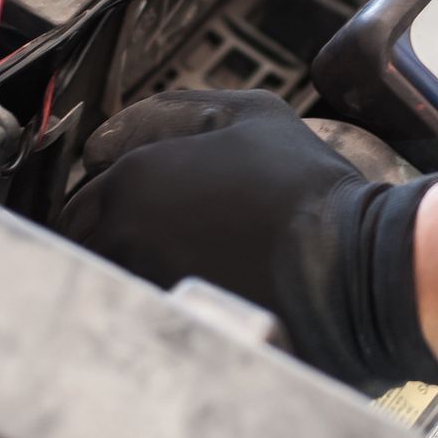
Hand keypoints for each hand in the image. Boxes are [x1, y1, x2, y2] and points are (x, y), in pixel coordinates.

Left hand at [56, 90, 437, 390]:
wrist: (353, 266)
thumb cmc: (307, 190)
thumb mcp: (253, 114)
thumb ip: (179, 109)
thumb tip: (128, 129)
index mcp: (134, 178)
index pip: (84, 192)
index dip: (108, 191)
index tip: (136, 197)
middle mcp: (123, 233)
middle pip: (85, 237)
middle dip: (109, 230)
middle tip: (156, 232)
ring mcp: (140, 285)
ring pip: (107, 274)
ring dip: (125, 266)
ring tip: (177, 264)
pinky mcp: (165, 328)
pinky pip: (136, 310)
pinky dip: (149, 300)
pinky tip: (190, 292)